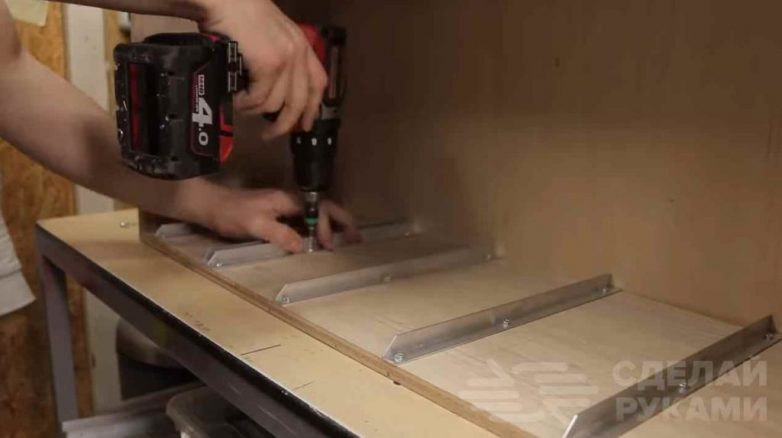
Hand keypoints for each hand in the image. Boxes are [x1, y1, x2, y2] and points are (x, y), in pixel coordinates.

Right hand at [199, 0, 327, 139]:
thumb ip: (276, 56)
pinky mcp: (269, 65)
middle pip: (300, 101)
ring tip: (242, 106)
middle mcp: (298, 52)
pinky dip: (246, 104)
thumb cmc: (237, 12)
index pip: (318, 83)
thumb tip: (271, 90)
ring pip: (276, 103)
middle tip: (270, 136)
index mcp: (300, 44)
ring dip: (256, 111)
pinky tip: (237, 98)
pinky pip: (259, 98)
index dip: (313, 107)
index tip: (304, 125)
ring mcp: (285, 59)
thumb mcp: (267, 34)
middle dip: (285, 124)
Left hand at [206, 188, 359, 252]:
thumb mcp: (254, 225)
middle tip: (357, 238)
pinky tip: (319, 240)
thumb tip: (302, 246)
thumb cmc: (230, 213)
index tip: (328, 245)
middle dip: (341, 221)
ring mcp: (283, 207)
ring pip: (315, 213)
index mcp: (287, 199)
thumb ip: (279, 233)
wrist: (208, 206)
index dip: (326, 226)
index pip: (317, 209)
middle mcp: (289, 200)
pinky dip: (317, 228)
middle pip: (322, 207)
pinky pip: (304, 219)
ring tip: (344, 240)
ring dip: (331, 225)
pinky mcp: (277, 214)